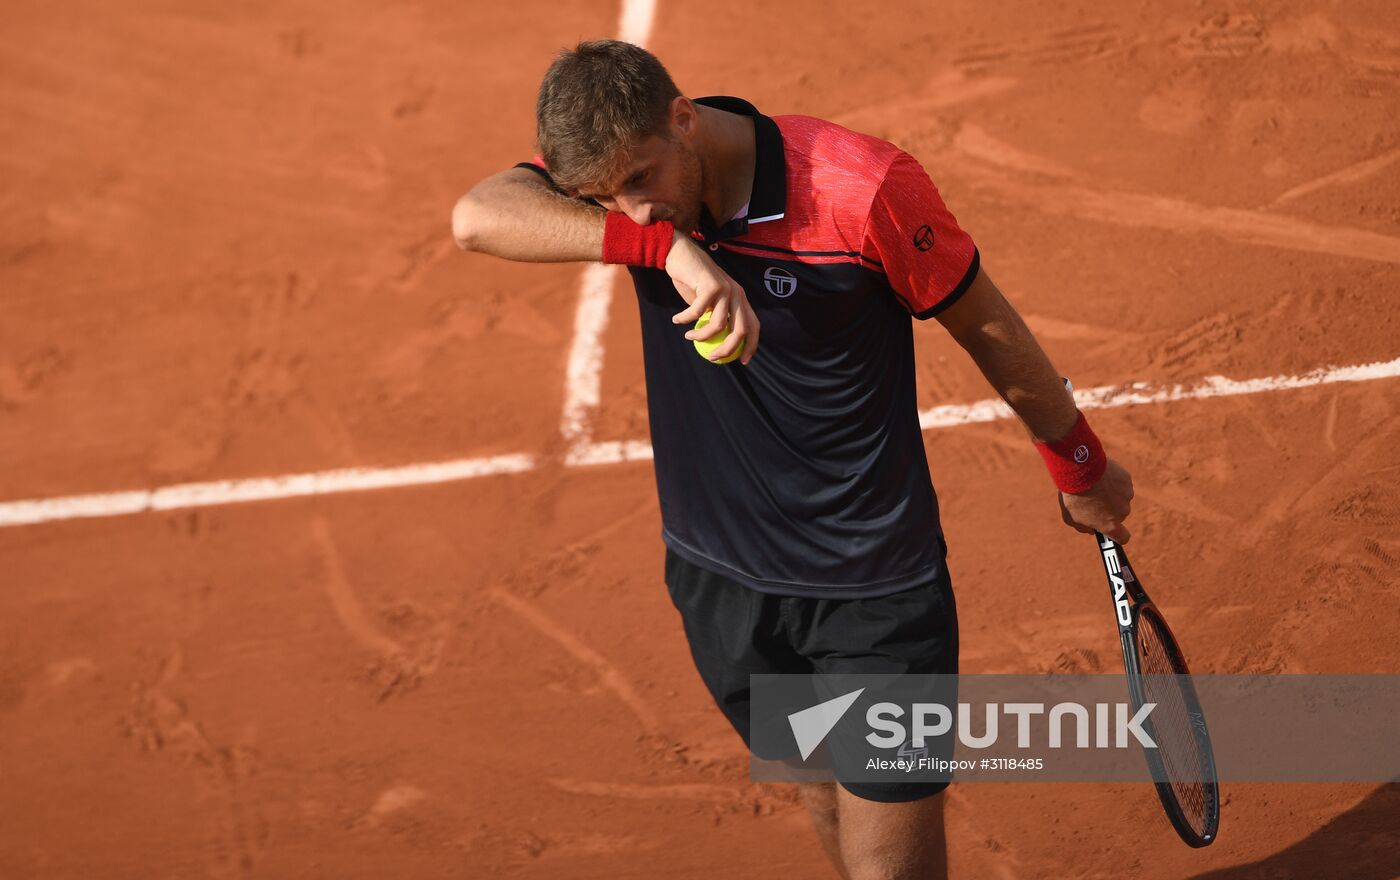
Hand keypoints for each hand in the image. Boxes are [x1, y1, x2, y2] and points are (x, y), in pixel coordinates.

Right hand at [664, 233, 760, 364]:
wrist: (680, 253)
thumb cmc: (692, 280)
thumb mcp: (708, 301)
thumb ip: (715, 316)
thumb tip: (717, 344)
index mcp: (740, 298)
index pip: (753, 325)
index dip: (751, 345)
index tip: (742, 361)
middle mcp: (737, 293)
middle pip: (740, 330)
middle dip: (727, 349)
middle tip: (712, 357)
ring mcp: (725, 288)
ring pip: (718, 324)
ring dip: (701, 336)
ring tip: (688, 336)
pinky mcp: (710, 285)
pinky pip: (697, 312)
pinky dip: (686, 319)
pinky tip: (677, 320)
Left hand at [1059, 458, 1133, 542]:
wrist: (1080, 470)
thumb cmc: (1074, 496)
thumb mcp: (1070, 518)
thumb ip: (1082, 527)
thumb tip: (1091, 530)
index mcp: (1110, 525)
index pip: (1123, 537)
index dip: (1118, 535)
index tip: (1112, 530)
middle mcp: (1122, 511)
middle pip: (1118, 514)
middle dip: (1108, 509)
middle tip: (1092, 499)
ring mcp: (1126, 495)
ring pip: (1120, 497)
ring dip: (1110, 493)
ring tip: (1094, 485)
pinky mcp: (1126, 480)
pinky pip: (1120, 482)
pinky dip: (1112, 480)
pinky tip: (1100, 476)